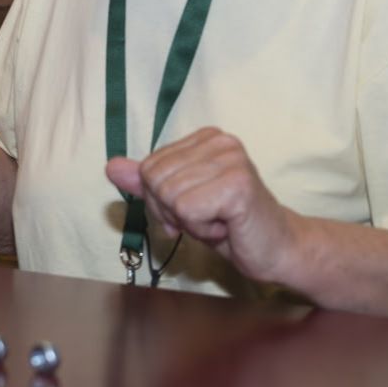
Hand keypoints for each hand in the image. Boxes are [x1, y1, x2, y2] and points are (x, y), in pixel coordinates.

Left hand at [105, 127, 301, 283]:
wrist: (276, 248)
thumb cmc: (229, 224)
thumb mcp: (180, 202)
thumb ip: (148, 183)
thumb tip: (111, 166)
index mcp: (205, 138)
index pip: (148, 167)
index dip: (161, 200)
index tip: (193, 210)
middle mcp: (219, 140)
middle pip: (155, 181)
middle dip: (173, 212)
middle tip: (207, 218)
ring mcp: (231, 160)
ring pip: (170, 197)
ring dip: (191, 222)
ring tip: (219, 221)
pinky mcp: (237, 185)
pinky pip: (188, 211)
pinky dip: (203, 230)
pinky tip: (227, 226)